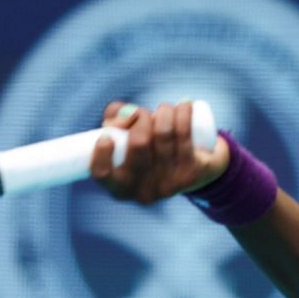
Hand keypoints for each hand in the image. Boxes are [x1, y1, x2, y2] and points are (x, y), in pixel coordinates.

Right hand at [89, 100, 230, 203]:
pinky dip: (184, 114)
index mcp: (119, 187)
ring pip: (163, 134)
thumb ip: (113, 117)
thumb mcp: (124, 137)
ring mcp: (168, 185)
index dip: (102, 152)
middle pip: (138, 142)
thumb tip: (128, 113)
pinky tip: (185, 105)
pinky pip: (184, 136)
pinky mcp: (190, 174)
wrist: (197, 168)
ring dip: (164, 111)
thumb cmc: (149, 149)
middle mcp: (143, 192)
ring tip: (165, 109)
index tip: (107, 134)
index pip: (102, 173)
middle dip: (141, 117)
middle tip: (145, 114)